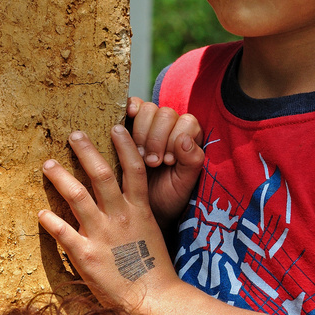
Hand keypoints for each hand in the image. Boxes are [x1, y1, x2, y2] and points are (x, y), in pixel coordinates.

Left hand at [38, 127, 180, 306]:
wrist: (154, 299)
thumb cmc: (154, 269)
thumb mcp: (151, 233)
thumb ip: (136, 215)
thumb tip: (124, 201)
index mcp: (139, 210)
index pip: (133, 169)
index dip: (124, 146)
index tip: (115, 127)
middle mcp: (120, 217)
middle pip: (102, 174)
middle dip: (86, 151)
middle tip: (73, 135)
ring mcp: (102, 234)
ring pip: (78, 196)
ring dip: (61, 177)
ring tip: (49, 164)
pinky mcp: (86, 255)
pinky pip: (63, 232)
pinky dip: (50, 220)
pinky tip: (40, 212)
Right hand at [126, 98, 204, 229]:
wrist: (145, 209)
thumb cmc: (168, 196)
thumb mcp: (184, 184)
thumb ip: (192, 161)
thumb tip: (184, 138)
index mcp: (190, 137)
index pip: (186, 122)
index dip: (175, 139)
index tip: (167, 162)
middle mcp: (172, 126)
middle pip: (165, 113)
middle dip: (156, 139)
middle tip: (151, 163)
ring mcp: (151, 123)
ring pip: (147, 109)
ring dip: (141, 133)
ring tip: (139, 156)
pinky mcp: (130, 124)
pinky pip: (131, 105)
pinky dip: (128, 110)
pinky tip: (123, 127)